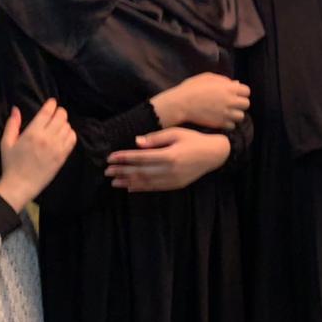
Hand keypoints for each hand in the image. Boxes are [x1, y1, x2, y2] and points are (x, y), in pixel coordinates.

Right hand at [0, 100, 76, 211]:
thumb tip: (16, 109)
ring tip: (57, 126)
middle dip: (59, 112)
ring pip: (68, 127)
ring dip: (64, 123)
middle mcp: (47, 138)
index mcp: (32, 133)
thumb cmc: (11, 163)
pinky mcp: (63, 156)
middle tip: (55, 114)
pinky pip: (73, 139)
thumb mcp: (7, 142)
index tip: (52, 102)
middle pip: (61, 117)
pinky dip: (70, 134)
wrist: (21, 184)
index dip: (51, 104)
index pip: (47, 112)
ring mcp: (57, 148)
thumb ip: (12, 124)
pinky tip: (63, 135)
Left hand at [105, 127, 229, 190]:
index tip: (110, 158)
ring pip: (146, 182)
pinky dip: (141, 188)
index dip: (124, 158)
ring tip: (114, 181)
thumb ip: (156, 138)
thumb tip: (137, 142)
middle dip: (122, 171)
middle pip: (140, 171)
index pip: (141, 157)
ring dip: (128, 182)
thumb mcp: (176, 133)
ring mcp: (173, 179)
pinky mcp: (176, 185)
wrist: (214, 154)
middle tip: (107, 171)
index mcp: (169, 155)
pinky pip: (155, 188)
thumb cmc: (193, 140)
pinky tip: (130, 187)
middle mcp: (170, 170)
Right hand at [151, 73, 250, 130]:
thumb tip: (236, 83)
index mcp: (228, 88)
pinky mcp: (220, 123)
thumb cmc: (191, 89)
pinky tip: (221, 119)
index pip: (246, 91)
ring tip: (227, 113)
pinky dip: (228, 123)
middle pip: (246, 104)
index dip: (241, 92)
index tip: (235, 94)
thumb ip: (223, 80)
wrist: (180, 104)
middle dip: (240, 104)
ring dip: (235, 114)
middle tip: (231, 104)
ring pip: (241, 116)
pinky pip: (232, 126)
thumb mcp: (206, 78)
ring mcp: (226, 113)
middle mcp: (230, 101)